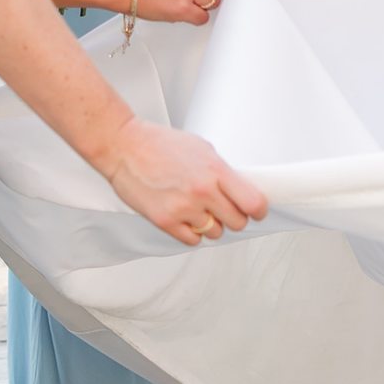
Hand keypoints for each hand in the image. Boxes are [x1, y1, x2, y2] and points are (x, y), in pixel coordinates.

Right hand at [102, 121, 267, 243]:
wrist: (124, 147)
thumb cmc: (160, 144)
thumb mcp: (202, 148)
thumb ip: (222, 171)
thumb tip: (240, 189)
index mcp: (215, 170)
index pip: (253, 203)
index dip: (259, 210)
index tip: (256, 210)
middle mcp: (202, 192)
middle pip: (237, 222)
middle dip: (234, 216)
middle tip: (225, 208)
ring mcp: (183, 209)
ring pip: (215, 233)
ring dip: (212, 224)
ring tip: (199, 209)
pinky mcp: (165, 221)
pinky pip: (192, 239)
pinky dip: (192, 231)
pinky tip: (185, 216)